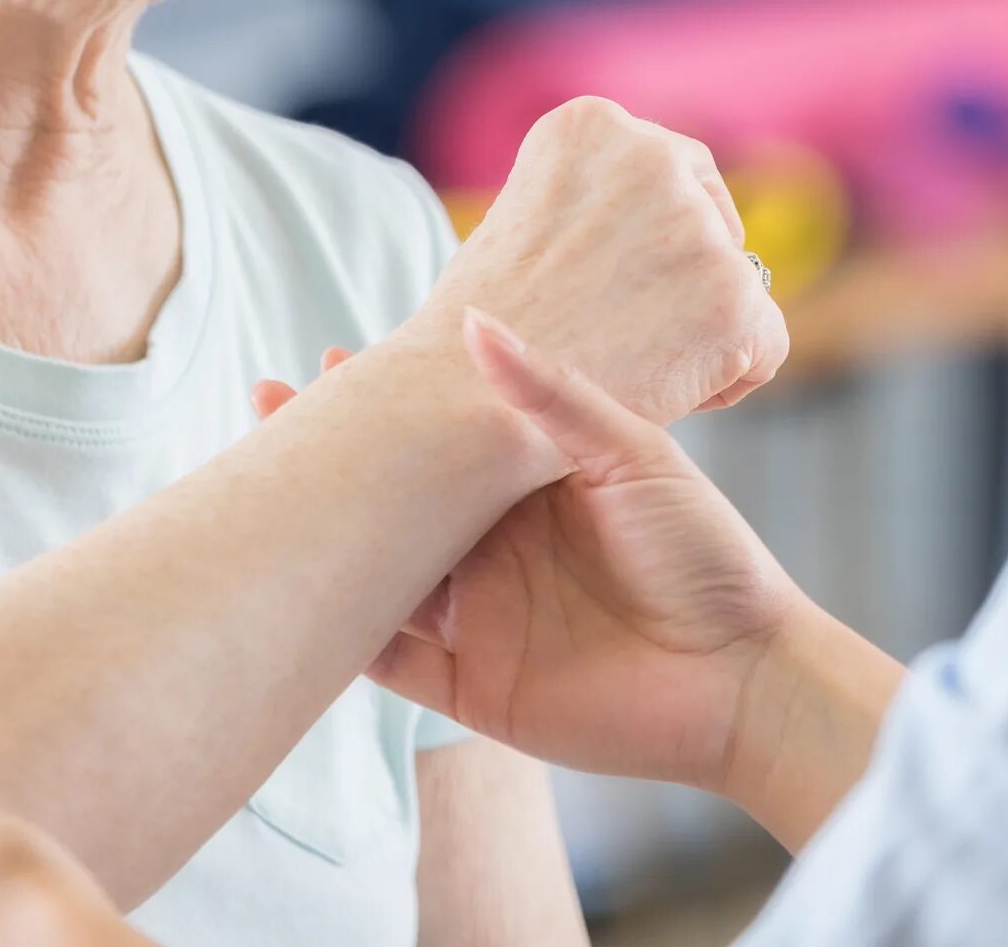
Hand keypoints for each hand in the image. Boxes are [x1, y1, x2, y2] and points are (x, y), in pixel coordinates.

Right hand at [257, 311, 891, 849]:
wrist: (747, 677)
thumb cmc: (707, 555)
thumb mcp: (633, 454)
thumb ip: (553, 397)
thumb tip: (474, 321)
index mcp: (529, 487)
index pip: (440, 441)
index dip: (385, 405)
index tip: (326, 357)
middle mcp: (493, 549)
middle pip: (395, 503)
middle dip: (334, 461)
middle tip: (268, 404)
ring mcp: (477, 617)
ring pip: (376, 575)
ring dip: (324, 539)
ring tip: (260, 485)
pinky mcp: (471, 687)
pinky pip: (386, 659)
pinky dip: (338, 633)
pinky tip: (296, 596)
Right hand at [411, 98, 788, 428]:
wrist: (463, 404)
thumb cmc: (482, 331)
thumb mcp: (524, 219)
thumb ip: (594, 205)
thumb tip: (647, 230)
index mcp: (591, 123)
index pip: (671, 174)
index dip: (650, 246)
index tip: (604, 288)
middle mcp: (652, 155)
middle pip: (712, 222)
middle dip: (682, 280)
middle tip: (617, 332)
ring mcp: (696, 225)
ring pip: (737, 287)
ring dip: (697, 331)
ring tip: (622, 361)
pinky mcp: (732, 297)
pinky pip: (765, 345)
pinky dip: (728, 380)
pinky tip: (659, 389)